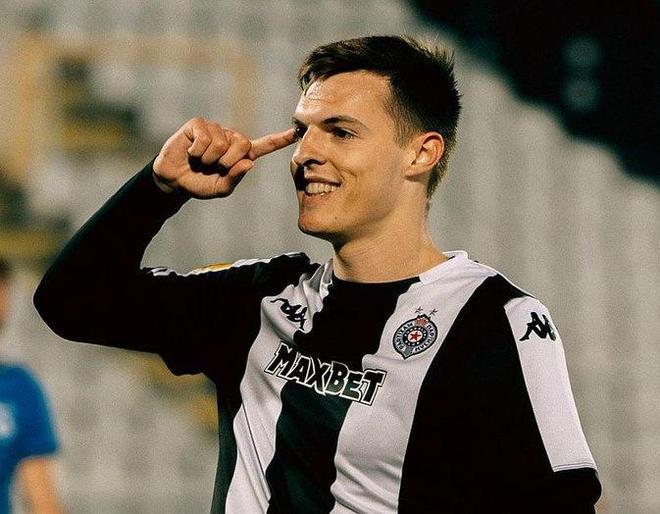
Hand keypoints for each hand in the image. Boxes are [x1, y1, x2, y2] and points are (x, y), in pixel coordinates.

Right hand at [153, 118, 295, 197]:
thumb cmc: (200, 183)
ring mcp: (215, 129)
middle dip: (227, 161)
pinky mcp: (198, 125)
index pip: (264, 145)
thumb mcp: (221, 189)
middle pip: (242, 144)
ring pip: (222, 142)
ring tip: (200, 161)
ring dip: (209, 158)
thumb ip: (235, 178)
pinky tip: (191, 152)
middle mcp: (230, 138)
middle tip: (213, 167)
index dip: (280, 140)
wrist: (174, 181)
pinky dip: (197, 151)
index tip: (296, 132)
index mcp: (241, 154)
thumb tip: (249, 162)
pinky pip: (205, 137)